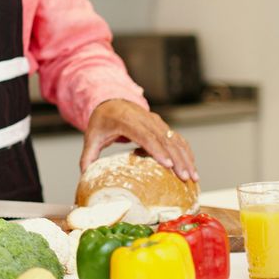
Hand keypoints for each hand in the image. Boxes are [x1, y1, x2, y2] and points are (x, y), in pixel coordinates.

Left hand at [81, 99, 198, 181]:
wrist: (111, 101)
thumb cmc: (102, 120)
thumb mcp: (92, 136)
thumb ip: (88, 156)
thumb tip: (85, 176)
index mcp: (126, 120)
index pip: (144, 135)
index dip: (157, 150)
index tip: (168, 164)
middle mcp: (145, 119)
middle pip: (164, 139)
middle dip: (177, 159)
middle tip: (184, 177)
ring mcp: (156, 121)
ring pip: (175, 139)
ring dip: (186, 158)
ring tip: (193, 177)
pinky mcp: (162, 126)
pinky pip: (177, 139)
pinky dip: (186, 152)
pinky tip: (191, 167)